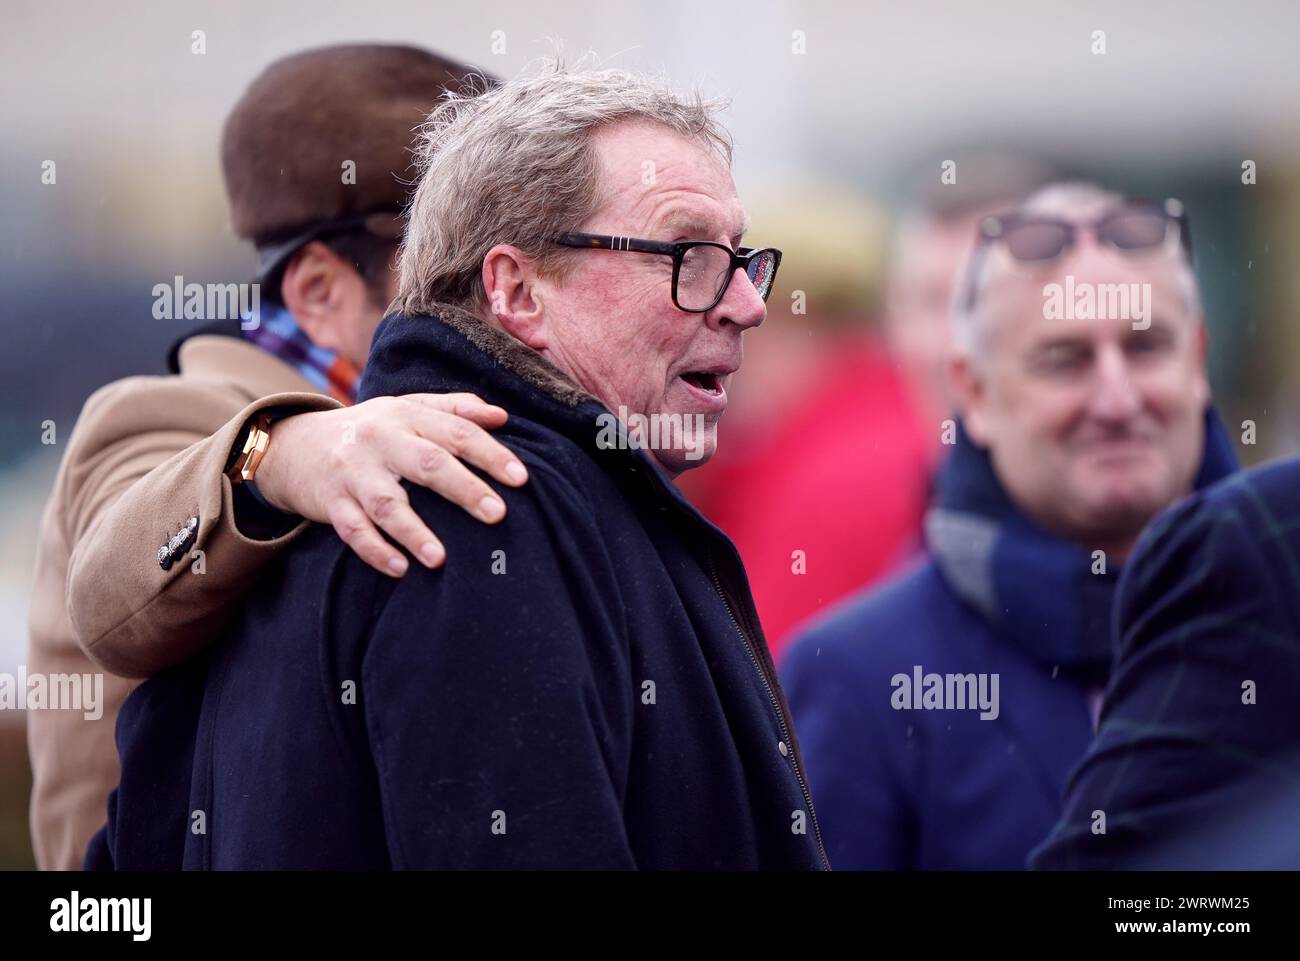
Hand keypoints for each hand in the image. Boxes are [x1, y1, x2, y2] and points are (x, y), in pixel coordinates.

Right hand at [251, 393, 527, 575]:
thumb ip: (455, 409)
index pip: (455, 431)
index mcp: (405, 415)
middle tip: (497, 514)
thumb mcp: (407, 409)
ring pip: (386, 503)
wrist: (295, 444)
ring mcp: (353, 473)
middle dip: (464, 489)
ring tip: (441, 558)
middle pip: (426, 463)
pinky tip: (401, 569)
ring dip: (414, 531)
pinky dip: (376, 551)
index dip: (490, 453)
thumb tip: (502, 416)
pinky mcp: (331, 503)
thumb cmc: (371, 430)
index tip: (521, 478)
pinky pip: (353, 531)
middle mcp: (379, 440)